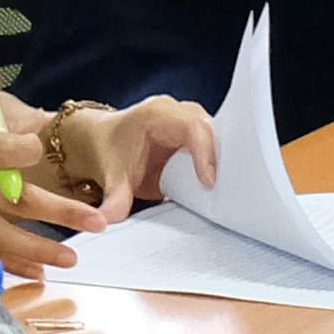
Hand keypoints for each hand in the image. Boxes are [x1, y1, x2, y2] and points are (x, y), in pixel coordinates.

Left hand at [64, 95, 215, 211]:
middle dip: (221, 159)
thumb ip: (114, 198)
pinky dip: (220, 165)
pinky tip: (222, 186)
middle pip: (211, 131)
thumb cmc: (111, 151)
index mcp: (157, 114)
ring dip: (224, 162)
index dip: (205, 154)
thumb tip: (108, 220)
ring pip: (220, 137)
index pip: (192, 128)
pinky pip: (217, 146)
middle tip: (225, 190)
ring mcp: (191, 122)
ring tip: (228, 190)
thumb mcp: (112, 176)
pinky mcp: (198, 136)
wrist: (105, 141)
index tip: (208, 183)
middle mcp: (178, 113)